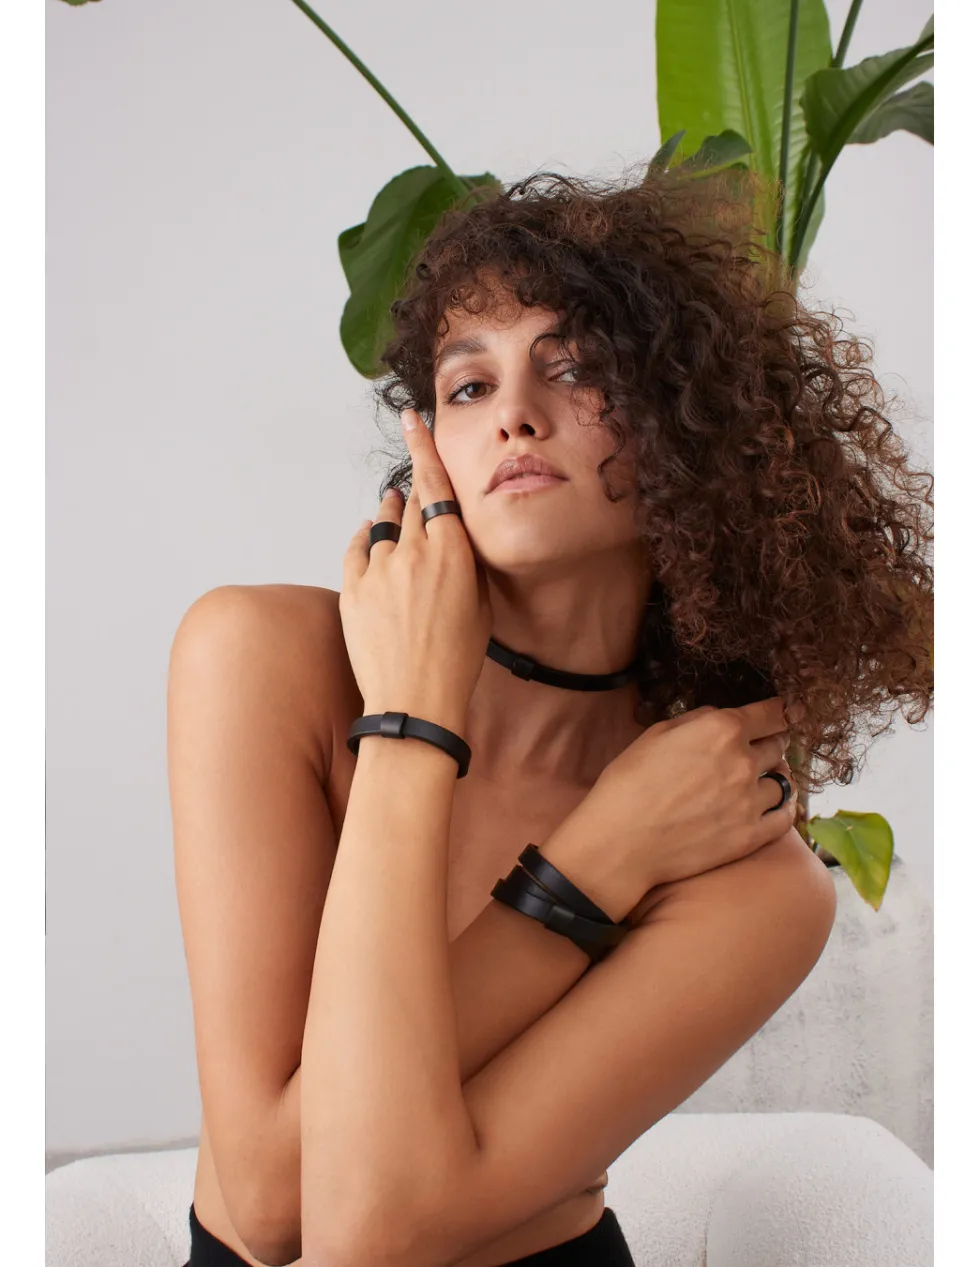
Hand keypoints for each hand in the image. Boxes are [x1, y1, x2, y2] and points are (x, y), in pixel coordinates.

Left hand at [340, 410, 491, 733]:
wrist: (414, 702)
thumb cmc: (455, 661)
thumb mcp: (480, 607)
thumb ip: (467, 563)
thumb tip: (451, 536)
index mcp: (453, 553)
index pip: (436, 485)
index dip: (423, 447)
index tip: (412, 420)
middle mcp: (414, 553)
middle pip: (410, 503)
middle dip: (412, 489)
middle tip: (412, 482)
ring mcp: (378, 569)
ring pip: (382, 525)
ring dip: (390, 516)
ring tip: (394, 511)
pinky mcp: (352, 588)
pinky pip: (357, 548)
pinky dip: (365, 537)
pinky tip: (369, 534)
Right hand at [558, 699, 799, 893]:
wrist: (621, 841)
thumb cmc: (628, 783)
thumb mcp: (655, 734)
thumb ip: (696, 720)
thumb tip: (719, 717)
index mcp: (722, 730)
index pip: (772, 713)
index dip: (781, 711)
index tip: (785, 713)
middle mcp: (743, 762)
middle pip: (778, 746)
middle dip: (769, 744)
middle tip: (758, 749)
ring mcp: (751, 802)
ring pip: (783, 781)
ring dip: (773, 777)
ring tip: (760, 780)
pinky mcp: (750, 836)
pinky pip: (785, 817)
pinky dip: (784, 808)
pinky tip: (774, 806)